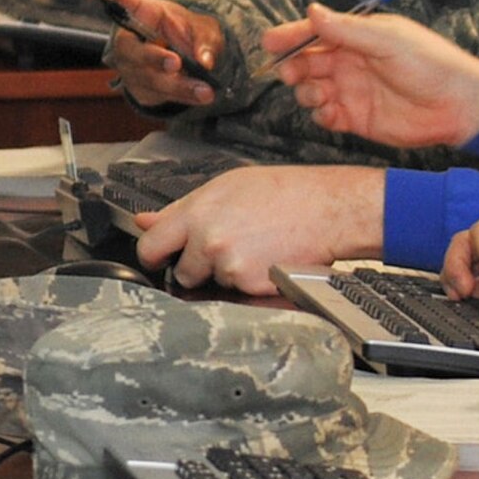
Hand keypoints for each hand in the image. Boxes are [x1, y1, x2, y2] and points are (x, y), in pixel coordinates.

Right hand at [81, 0, 223, 106]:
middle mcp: (130, 40)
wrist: (192, 61)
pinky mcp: (140, 88)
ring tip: (206, 91)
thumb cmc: (190, 34)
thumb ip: (204, 41)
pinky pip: (159, 95)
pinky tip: (201, 96)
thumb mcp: (203, 29)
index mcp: (142, 13)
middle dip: (153, 58)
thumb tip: (204, 60)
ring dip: (177, 86)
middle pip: (129, 50)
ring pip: (147, 78)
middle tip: (176, 62)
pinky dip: (183, 97)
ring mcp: (131, 67)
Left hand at [135, 165, 385, 293]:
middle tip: (229, 247)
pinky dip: (252, 282)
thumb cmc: (288, 192)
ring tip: (257, 248)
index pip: (150, 247)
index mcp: (198, 213)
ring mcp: (230, 266)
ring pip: (214, 283)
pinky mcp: (251, 286)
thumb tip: (145, 220)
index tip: (165, 255)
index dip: (157, 253)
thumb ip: (183, 207)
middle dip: (198, 266)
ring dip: (228, 274)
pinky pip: (240, 292)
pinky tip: (269, 260)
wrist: (332, 209)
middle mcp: (209, 241)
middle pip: (182, 272)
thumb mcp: (230, 186)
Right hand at [267, 6, 478, 148]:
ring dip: (306, 92)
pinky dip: (320, 114)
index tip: (270, 42)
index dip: (291, 36)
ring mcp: (352, 90)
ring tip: (321, 94)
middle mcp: (351, 62)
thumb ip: (348, 30)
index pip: (315, 33)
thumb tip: (313, 10)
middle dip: (293, 66)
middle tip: (291, 72)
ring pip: (311, 89)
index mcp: (358, 37)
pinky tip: (330, 112)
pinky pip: (325, 116)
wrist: (459, 105)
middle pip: (306, 62)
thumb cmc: (431, 64)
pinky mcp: (356, 118)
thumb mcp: (388, 41)